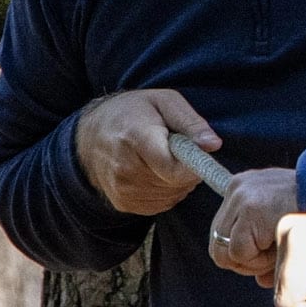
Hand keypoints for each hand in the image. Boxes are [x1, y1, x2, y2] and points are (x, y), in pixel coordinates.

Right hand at [74, 89, 220, 215]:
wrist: (92, 133)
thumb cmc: (134, 112)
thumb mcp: (165, 101)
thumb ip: (191, 122)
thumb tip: (213, 145)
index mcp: (135, 138)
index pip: (173, 168)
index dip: (192, 164)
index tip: (195, 153)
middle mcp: (124, 168)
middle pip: (175, 183)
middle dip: (186, 170)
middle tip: (178, 151)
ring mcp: (121, 189)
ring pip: (171, 196)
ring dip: (177, 182)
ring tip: (165, 159)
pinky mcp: (122, 203)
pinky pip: (160, 205)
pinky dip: (166, 192)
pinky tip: (157, 173)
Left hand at [208, 168, 298, 285]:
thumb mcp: (288, 225)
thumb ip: (268, 247)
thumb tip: (261, 280)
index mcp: (245, 186)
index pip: (223, 234)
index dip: (246, 254)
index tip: (271, 252)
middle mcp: (238, 186)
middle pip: (217, 246)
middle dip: (246, 260)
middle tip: (275, 255)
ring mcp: (242, 196)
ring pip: (223, 253)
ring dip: (253, 262)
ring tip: (279, 251)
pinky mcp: (250, 208)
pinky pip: (238, 254)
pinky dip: (258, 261)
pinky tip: (280, 248)